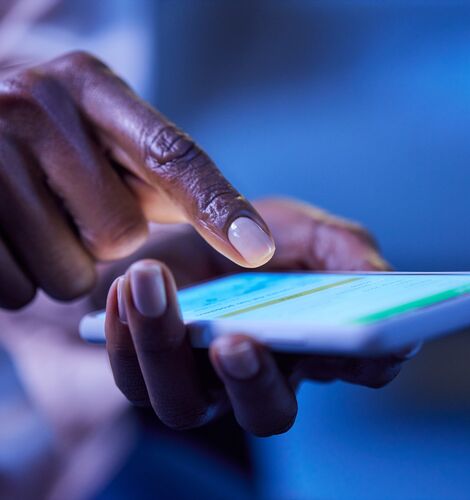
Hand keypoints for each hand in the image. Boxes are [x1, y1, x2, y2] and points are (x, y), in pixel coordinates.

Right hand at [0, 51, 273, 308]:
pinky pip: (18, 290)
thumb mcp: (108, 137)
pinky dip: (23, 278)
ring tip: (37, 218)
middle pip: (121, 234)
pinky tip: (7, 237)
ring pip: (70, 273)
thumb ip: (165, 174)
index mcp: (91, 86)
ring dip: (64, 261)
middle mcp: (34, 104)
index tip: (256, 248)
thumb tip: (244, 237)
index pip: (171, 155)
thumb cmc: (55, 143)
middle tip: (71, 204)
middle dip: (105, 237)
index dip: (218, 206)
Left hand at [104, 199, 417, 435]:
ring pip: (184, 404)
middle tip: (238, 342)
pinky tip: (126, 286)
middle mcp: (254, 374)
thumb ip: (339, 245)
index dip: (369, 361)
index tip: (367, 338)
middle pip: (266, 412)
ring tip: (151, 280)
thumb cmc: (238, 233)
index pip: (356, 369)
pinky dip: (127, 335)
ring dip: (165, 347)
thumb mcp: (293, 224)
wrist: (171, 230)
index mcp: (305, 341)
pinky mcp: (144, 370)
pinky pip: (132, 377)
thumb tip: (381, 275)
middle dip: (255, 383)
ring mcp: (196, 380)